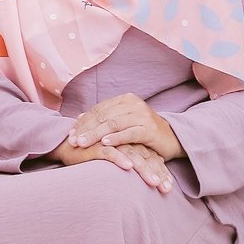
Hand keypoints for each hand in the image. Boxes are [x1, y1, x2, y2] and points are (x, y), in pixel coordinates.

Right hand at [50, 134, 173, 192]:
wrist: (67, 147)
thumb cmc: (94, 155)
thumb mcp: (117, 156)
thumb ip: (133, 158)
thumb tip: (155, 166)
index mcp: (129, 142)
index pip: (150, 156)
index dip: (160, 171)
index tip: (169, 188)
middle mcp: (122, 141)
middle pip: (144, 156)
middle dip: (156, 173)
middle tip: (166, 189)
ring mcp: (109, 141)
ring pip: (131, 154)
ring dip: (143, 169)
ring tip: (154, 183)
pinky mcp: (95, 145)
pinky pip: (109, 151)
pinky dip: (119, 158)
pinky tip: (128, 167)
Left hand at [68, 94, 182, 160]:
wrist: (173, 139)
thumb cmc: (144, 132)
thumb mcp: (123, 122)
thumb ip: (104, 118)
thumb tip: (79, 117)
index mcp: (124, 99)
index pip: (98, 109)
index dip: (83, 122)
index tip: (70, 134)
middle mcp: (132, 104)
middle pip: (103, 116)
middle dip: (86, 129)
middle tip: (73, 140)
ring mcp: (142, 115)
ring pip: (113, 124)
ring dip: (96, 134)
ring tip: (83, 143)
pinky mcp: (150, 129)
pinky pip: (129, 133)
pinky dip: (116, 138)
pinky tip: (105, 143)